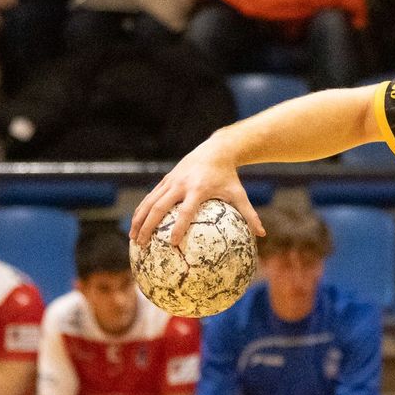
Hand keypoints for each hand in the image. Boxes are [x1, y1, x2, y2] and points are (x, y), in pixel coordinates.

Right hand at [131, 135, 263, 247]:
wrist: (216, 150)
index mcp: (198, 190)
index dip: (178, 227)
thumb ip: (249, 214)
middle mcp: (181, 184)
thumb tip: (262, 234)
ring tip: (133, 238)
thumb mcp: (240, 194)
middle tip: (141, 244)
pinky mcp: (166, 179)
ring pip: (149, 201)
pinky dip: (141, 210)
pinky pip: (150, 196)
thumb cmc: (229, 177)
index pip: (185, 211)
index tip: (172, 244)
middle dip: (149, 226)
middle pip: (159, 207)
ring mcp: (171, 181)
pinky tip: (136, 225)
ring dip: (139, 220)